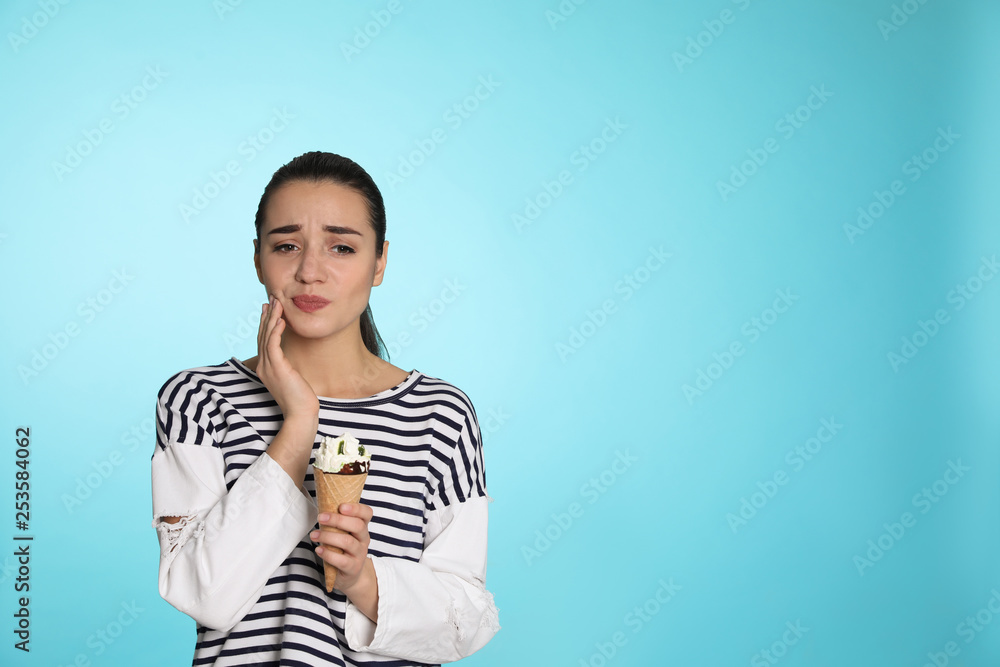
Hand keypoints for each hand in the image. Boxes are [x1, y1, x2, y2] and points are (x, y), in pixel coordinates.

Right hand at [256, 295, 319, 420]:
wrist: (301, 413)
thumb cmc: (300, 398)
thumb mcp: (292, 378)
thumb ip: (288, 366)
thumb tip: (291, 359)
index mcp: (266, 368)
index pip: (264, 340)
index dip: (266, 323)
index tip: (270, 308)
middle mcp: (264, 366)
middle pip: (263, 335)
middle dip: (267, 315)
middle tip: (272, 298)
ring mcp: (268, 368)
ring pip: (266, 337)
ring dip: (271, 318)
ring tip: (277, 302)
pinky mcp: (277, 368)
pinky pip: (273, 345)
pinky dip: (275, 330)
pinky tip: (280, 319)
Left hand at [311, 503, 373, 591]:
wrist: (351, 575)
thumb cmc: (343, 550)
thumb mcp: (344, 533)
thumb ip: (337, 522)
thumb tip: (321, 506)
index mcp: (362, 527)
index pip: (367, 513)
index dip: (356, 508)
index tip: (341, 506)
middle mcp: (364, 539)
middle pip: (357, 525)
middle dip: (337, 520)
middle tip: (320, 518)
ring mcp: (360, 554)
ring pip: (347, 542)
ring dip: (328, 536)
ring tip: (314, 535)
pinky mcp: (353, 568)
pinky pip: (342, 560)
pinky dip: (328, 554)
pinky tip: (319, 549)